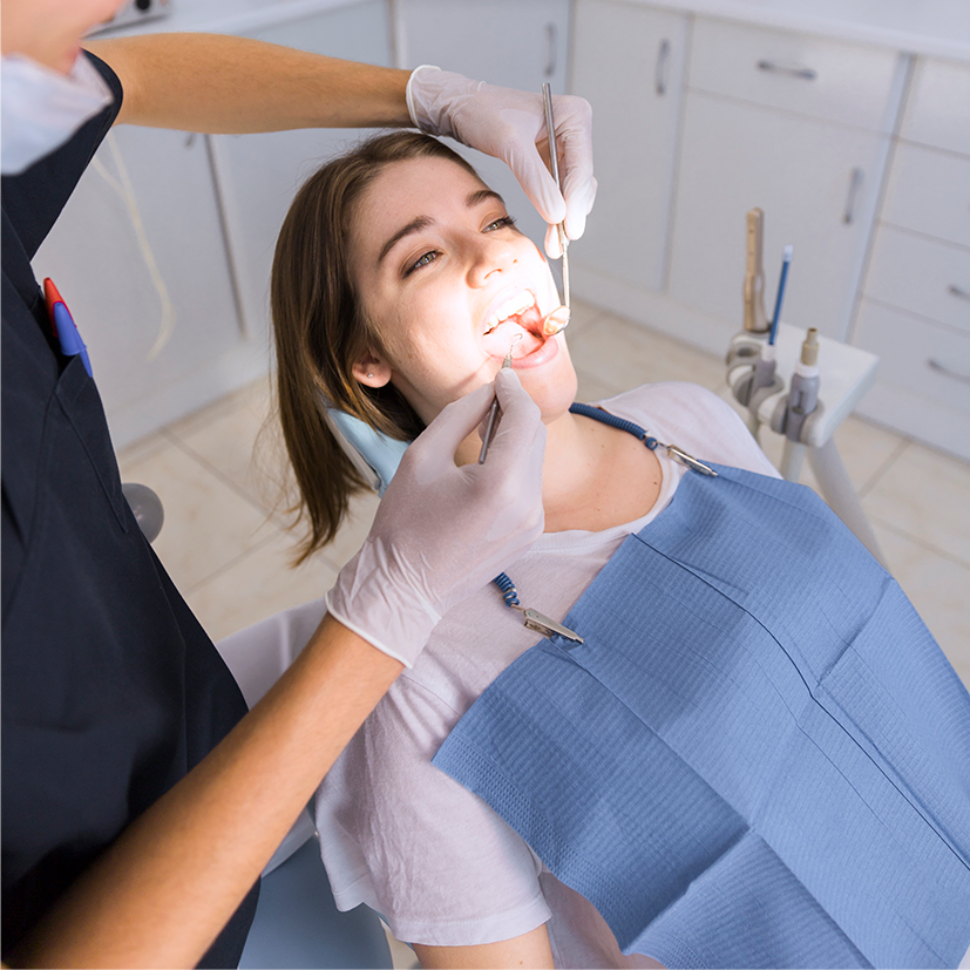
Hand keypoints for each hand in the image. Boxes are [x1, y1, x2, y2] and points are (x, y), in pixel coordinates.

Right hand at [327, 370, 545, 665]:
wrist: (404, 589)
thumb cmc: (404, 524)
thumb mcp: (421, 457)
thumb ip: (459, 415)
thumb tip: (487, 392)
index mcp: (500, 485)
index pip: (525, 418)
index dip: (514, 390)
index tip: (499, 375)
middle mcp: (527, 504)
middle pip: (535, 437)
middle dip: (516, 411)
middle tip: (488, 397)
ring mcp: (533, 523)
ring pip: (534, 460)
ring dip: (515, 438)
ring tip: (482, 431)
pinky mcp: (530, 534)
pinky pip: (530, 485)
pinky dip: (514, 466)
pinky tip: (486, 465)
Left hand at [407, 66, 596, 256]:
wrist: (461, 106)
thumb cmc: (483, 112)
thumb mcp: (509, 145)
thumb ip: (535, 180)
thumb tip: (557, 215)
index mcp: (574, 115)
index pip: (581, 167)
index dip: (576, 203)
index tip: (568, 231)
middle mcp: (574, 128)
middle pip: (581, 181)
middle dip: (571, 214)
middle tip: (559, 245)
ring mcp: (565, 144)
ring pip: (573, 189)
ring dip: (564, 216)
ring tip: (553, 243)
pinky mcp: (552, 158)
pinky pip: (559, 188)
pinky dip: (554, 208)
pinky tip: (549, 228)